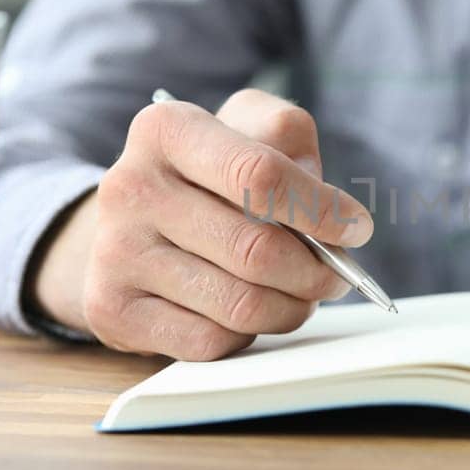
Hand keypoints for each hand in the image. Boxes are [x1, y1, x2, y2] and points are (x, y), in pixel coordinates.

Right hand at [28, 89, 372, 359]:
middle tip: (334, 275)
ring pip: (239, 305)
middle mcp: (130, 187)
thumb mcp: (247, 128)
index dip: (321, 210)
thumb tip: (331, 210)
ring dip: (290, 307)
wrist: (129, 223)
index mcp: (165, 129)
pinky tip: (245, 313)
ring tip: (300, 295)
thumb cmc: (209, 175)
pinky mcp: (112, 309)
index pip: (260, 175)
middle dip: (315, 271)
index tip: (356, 229)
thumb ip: (290, 139)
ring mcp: (115, 252)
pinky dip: (246, 334)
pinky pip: (210, 341)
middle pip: (256, 250)